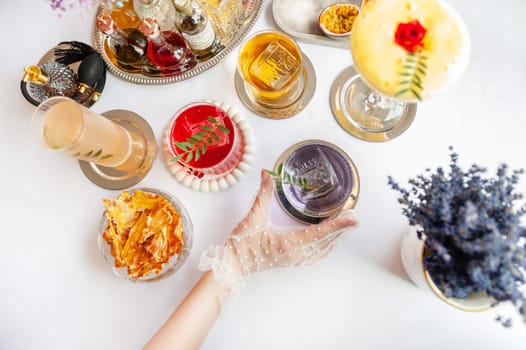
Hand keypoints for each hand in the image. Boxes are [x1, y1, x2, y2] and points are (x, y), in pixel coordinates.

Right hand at [199, 170, 357, 290]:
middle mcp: (295, 254)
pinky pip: (316, 255)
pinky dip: (327, 245)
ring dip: (336, 237)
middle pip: (326, 241)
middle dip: (341, 229)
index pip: (319, 232)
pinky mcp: (292, 261)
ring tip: (346, 224)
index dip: (338, 224)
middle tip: (355, 217)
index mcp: (288, 244)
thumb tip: (267, 174)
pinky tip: (331, 239)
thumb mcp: (253, 216)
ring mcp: (295, 260)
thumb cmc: (241, 244)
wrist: (233, 265)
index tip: (352, 218)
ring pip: (323, 249)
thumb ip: (263, 194)